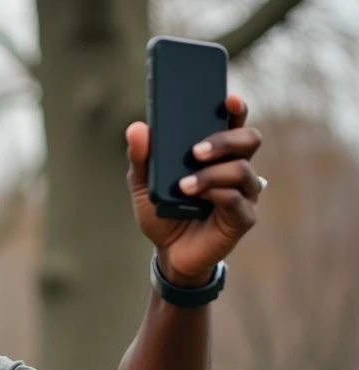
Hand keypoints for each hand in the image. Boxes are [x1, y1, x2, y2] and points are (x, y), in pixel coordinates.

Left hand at [126, 94, 262, 286]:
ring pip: (242, 170)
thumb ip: (141, 158)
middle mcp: (235, 169)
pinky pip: (238, 200)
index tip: (228, 99)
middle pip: (248, 140)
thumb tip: (137, 127)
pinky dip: (217, 195)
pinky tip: (198, 199)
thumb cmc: (163, 213)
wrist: (169, 253)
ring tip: (184, 186)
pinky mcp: (242, 218)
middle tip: (196, 151)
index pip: (233, 123)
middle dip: (224, 140)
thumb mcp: (143, 185)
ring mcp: (243, 193)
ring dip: (211, 174)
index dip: (235, 109)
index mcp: (217, 154)